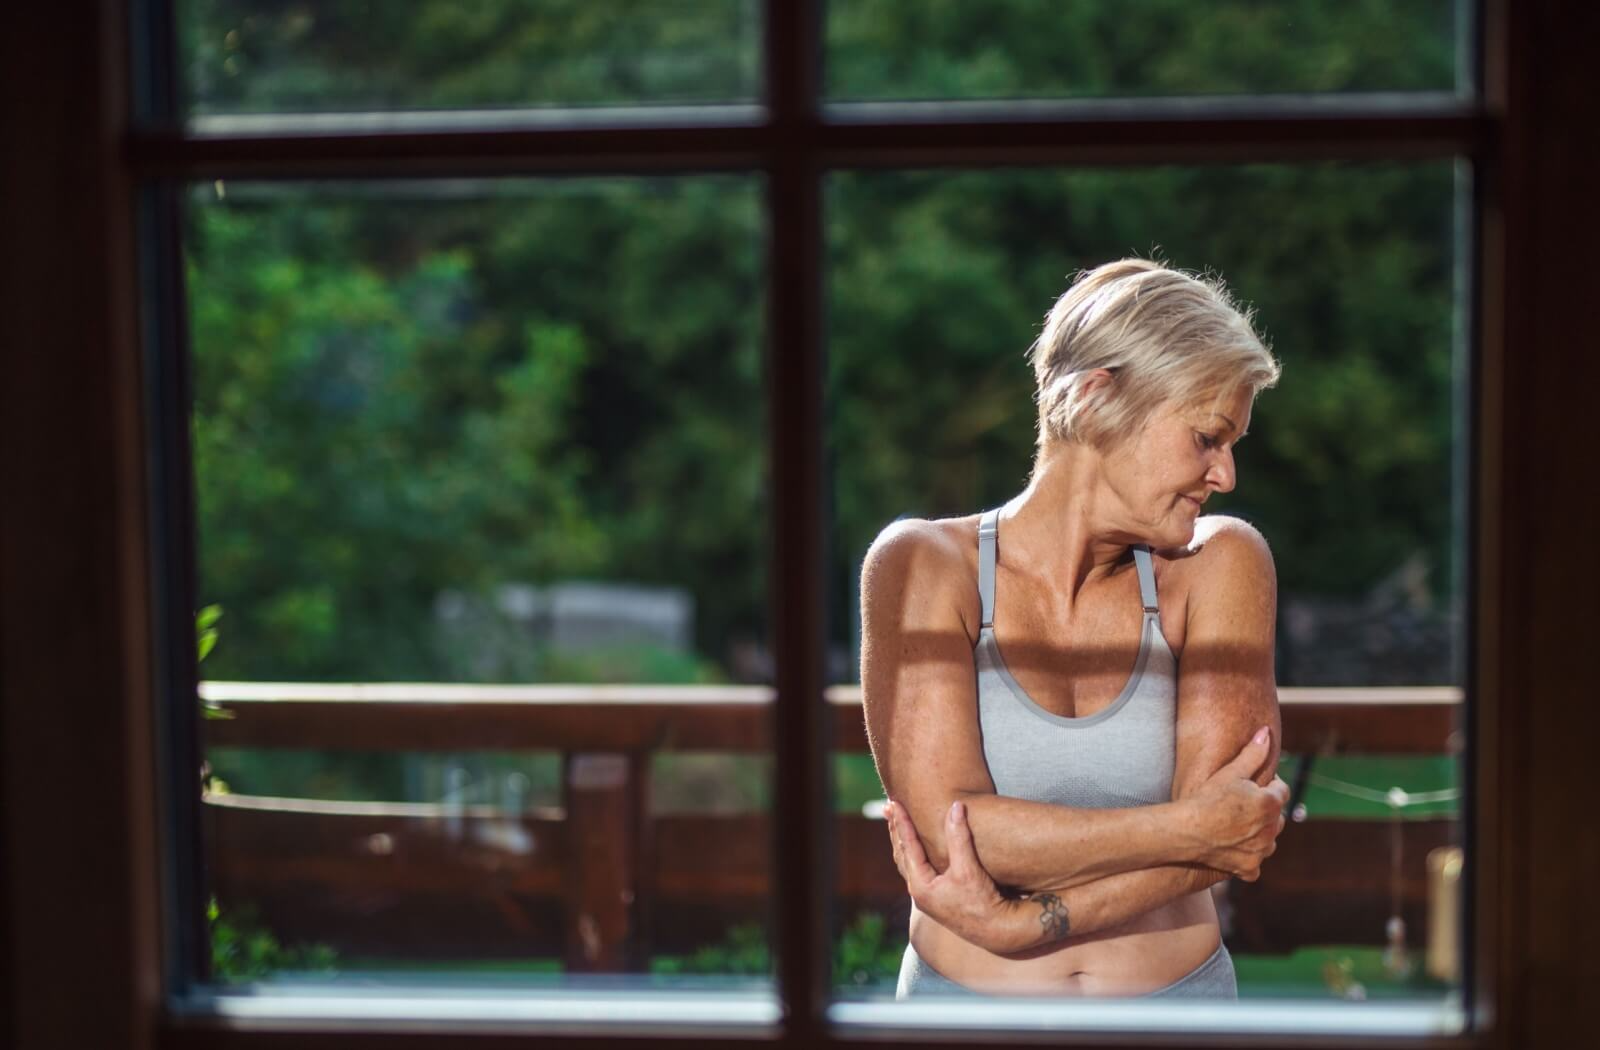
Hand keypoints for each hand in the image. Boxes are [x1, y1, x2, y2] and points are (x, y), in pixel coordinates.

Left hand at [884, 799, 1029, 953]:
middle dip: (896, 830)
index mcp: (921, 886)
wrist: (997, 932)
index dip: (901, 822)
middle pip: (902, 854)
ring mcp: (928, 897)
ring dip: (903, 842)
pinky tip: (917, 849)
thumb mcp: (969, 868)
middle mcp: (920, 892)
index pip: (907, 846)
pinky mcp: (938, 898)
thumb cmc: (982, 902)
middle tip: (888, 808)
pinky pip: (919, 870)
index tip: (894, 803)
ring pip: (909, 864)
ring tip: (897, 825)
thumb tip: (956, 807)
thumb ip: (960, 837)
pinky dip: (914, 854)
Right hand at [1183, 728, 1290, 881]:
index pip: (1282, 791)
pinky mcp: (1250, 868)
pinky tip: (1235, 848)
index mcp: (1270, 803)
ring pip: (1269, 841)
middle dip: (1266, 811)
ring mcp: (1261, 851)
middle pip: (1277, 818)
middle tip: (1245, 805)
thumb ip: (1253, 753)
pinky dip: (1249, 857)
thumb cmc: (1206, 798)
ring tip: (1240, 826)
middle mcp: (1271, 829)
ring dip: (1261, 834)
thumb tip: (1267, 732)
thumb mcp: (1230, 772)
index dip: (1270, 786)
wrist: (1186, 830)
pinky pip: (1256, 863)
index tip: (1256, 785)